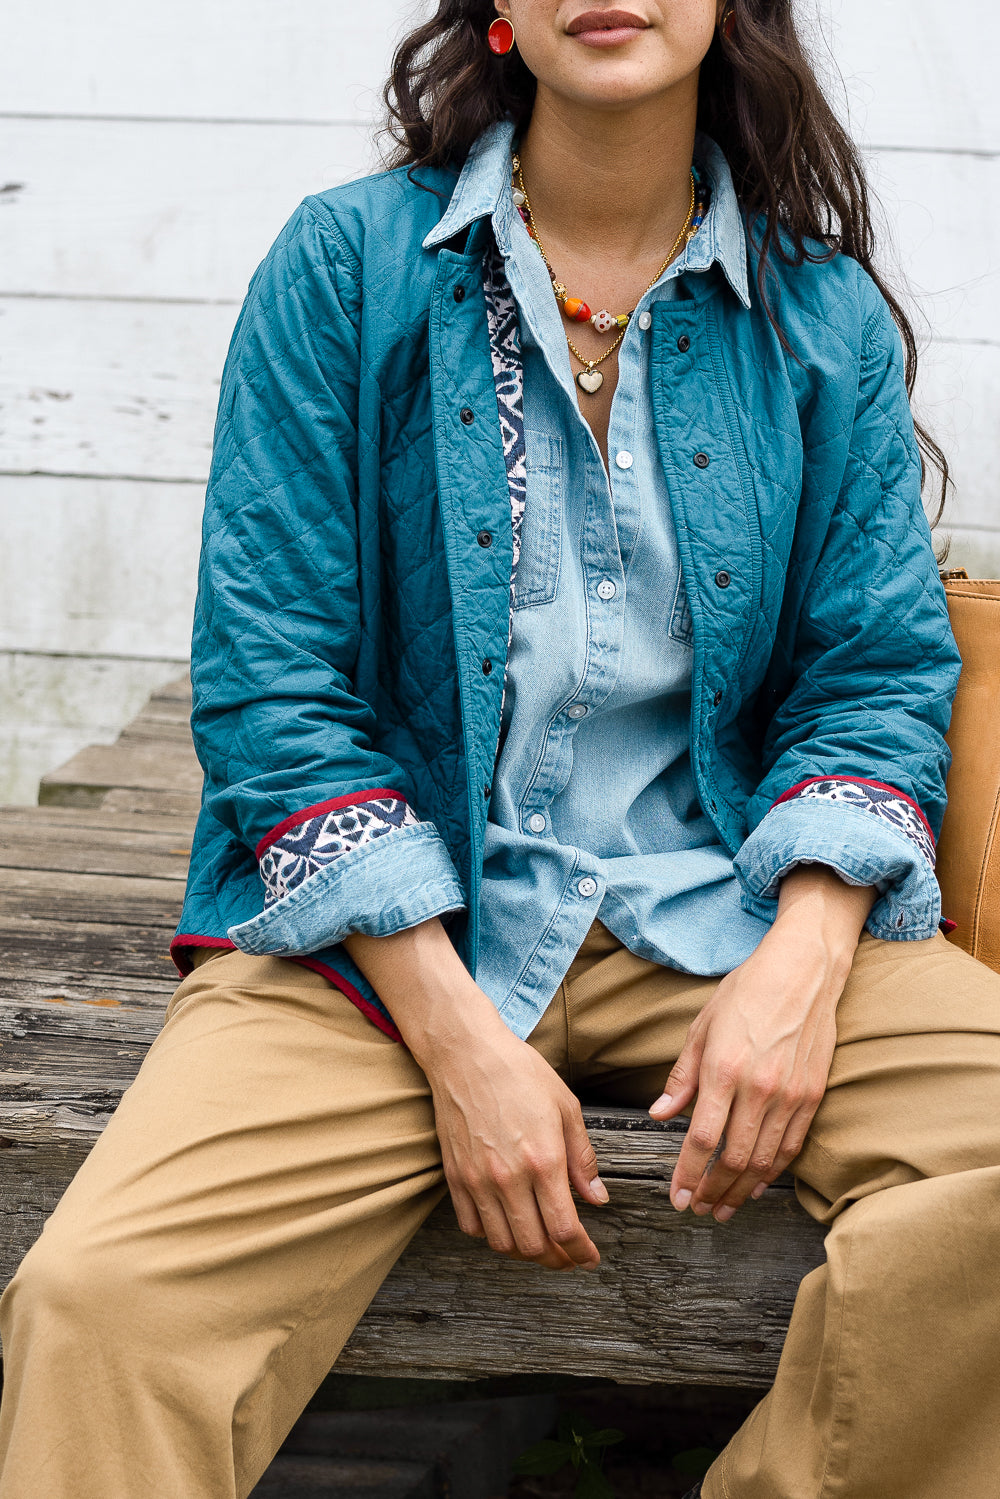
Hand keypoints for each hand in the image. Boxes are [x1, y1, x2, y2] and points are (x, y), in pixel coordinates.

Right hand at [343, 915, 608, 1270]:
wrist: (467, 1053)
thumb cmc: (519, 1073)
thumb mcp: (566, 1107)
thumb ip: (583, 1158)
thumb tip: (597, 1198)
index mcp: (543, 1159)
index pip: (564, 1229)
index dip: (581, 1252)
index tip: (589, 1257)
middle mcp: (509, 1177)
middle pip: (533, 1246)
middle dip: (557, 1259)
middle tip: (568, 1254)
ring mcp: (477, 1179)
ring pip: (501, 1243)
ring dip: (524, 1251)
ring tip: (540, 1242)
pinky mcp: (455, 1177)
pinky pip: (471, 1226)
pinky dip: (490, 1235)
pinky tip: (506, 1223)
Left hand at [648, 867, 873, 1221]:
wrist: (804, 970)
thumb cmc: (747, 991)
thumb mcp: (702, 1026)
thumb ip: (682, 1076)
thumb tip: (659, 1114)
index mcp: (724, 1069)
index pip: (702, 1138)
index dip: (688, 1174)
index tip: (678, 1197)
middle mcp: (759, 1087)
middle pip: (734, 1159)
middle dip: (713, 1191)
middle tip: (697, 1208)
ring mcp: (791, 1095)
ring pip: (764, 1161)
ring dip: (742, 1191)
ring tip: (723, 1208)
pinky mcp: (813, 1095)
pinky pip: (791, 1146)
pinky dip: (773, 1172)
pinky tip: (758, 1184)